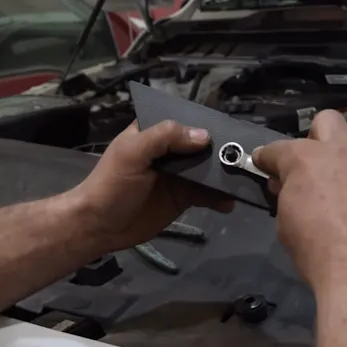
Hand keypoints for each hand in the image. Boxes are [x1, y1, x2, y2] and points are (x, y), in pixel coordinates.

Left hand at [69, 120, 232, 250]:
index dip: (207, 122)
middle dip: (223, 151)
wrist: (100, 226)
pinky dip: (220, 198)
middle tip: (245, 156)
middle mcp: (170, 150)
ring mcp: (179, 175)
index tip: (232, 128)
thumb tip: (205, 136)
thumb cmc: (111, 184)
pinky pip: (208, 195)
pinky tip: (230, 202)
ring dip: (225, 175)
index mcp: (155, 132)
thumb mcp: (133, 153)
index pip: (185, 120)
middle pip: (203, 146)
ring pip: (209, 170)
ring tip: (243, 179)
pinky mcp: (184, 198)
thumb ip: (164, 138)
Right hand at [252, 110, 346, 290]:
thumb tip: (289, 188)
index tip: (267, 165)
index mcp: (308, 160)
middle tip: (317, 169)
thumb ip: (289, 197)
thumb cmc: (319, 256)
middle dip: (317, 139)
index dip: (269, 158)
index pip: (278, 149)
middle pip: (328, 123)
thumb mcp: (287, 227)